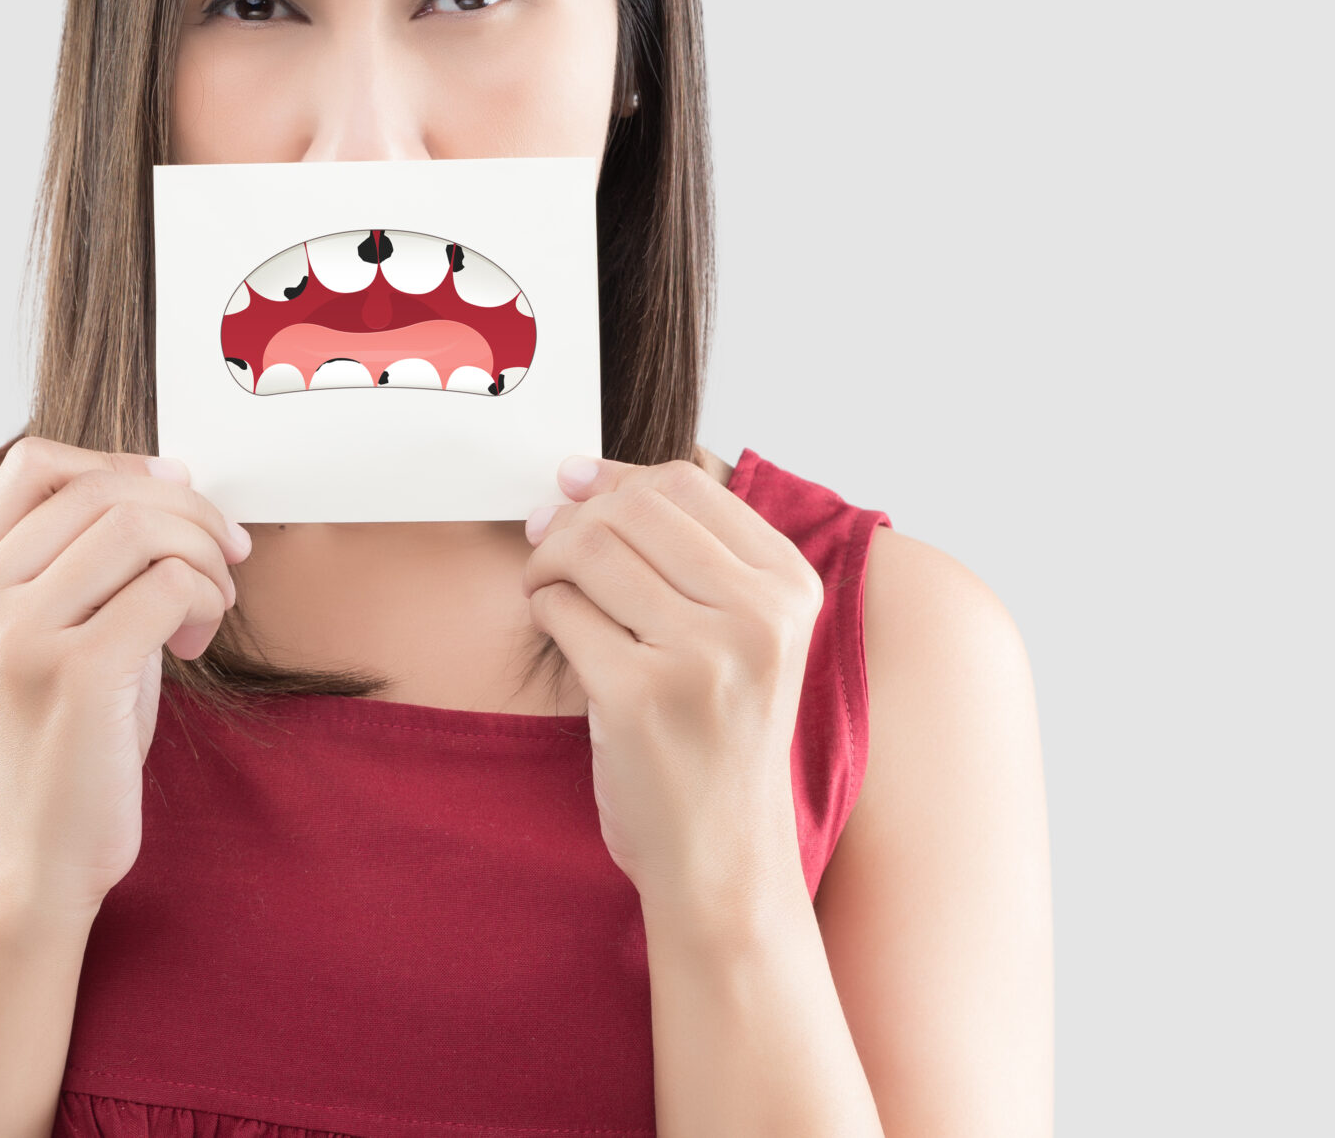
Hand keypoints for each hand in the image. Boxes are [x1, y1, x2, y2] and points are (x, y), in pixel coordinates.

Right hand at [0, 437, 247, 917]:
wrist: (33, 863)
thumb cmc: (60, 745)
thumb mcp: (49, 635)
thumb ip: (83, 560)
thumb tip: (166, 478)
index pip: (32, 464)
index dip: (118, 463)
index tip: (175, 492)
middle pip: (102, 490)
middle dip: (186, 511)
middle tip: (226, 554)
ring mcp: (17, 636)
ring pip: (140, 529)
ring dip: (202, 555)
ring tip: (209, 607)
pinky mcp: (73, 675)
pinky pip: (168, 587)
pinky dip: (203, 601)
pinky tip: (195, 644)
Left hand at [523, 455, 825, 916]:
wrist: (722, 859)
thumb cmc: (717, 738)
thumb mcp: (739, 635)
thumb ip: (683, 552)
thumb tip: (581, 474)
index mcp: (790, 588)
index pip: (686, 483)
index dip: (615, 479)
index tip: (573, 491)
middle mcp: (757, 616)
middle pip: (632, 508)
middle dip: (573, 520)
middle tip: (548, 550)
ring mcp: (702, 657)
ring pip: (590, 549)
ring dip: (548, 561)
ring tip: (547, 591)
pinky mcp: (640, 696)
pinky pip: (563, 609)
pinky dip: (545, 611)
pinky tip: (561, 638)